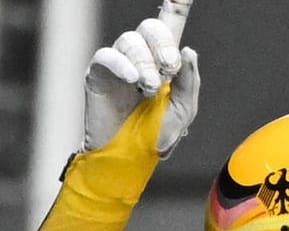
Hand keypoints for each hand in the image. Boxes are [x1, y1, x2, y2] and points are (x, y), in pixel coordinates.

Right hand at [82, 17, 198, 156]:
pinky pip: (107, 55)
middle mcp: (142, 56)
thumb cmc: (157, 134)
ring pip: (131, 41)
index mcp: (165, 61)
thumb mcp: (183, 109)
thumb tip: (188, 51)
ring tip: (149, 89)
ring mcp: (119, 63)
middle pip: (151, 27)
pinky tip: (133, 79)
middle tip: (169, 70)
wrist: (131, 156)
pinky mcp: (99, 74)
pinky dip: (123, 64)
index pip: (171, 24)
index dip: (176, 6)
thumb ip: (189, 81)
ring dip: (146, 63)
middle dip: (164, 45)